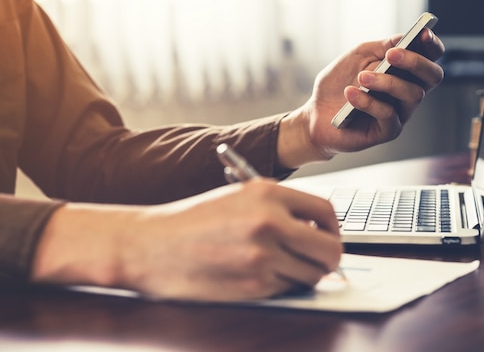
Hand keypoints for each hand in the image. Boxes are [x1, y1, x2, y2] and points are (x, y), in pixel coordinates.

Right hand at [32, 179, 341, 301]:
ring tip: (281, 267)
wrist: (151, 245)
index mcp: (267, 192)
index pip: (325, 211)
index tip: (327, 236)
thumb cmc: (193, 221)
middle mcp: (270, 221)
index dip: (332, 228)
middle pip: (330, 249)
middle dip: (328, 258)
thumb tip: (319, 229)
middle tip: (317, 261)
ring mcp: (262, 256)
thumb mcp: (239, 197)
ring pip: (312, 275)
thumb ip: (280, 208)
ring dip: (304, 275)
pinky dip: (281, 286)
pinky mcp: (253, 285)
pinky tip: (258, 275)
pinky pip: (288, 289)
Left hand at [278, 29, 444, 166]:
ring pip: (412, 95)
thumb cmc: (339, 83)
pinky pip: (388, 115)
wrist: (316, 113)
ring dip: (387, 82)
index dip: (432, 45)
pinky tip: (351, 93)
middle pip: (433, 76)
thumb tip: (404, 38)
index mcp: (405, 71)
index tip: (423, 33)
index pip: (431, 57)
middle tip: (392, 55)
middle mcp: (408, 91)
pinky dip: (368, 102)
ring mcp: (401, 112)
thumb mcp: (358, 56)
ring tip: (362, 77)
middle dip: (415, 62)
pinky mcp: (388, 131)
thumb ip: (381, 47)